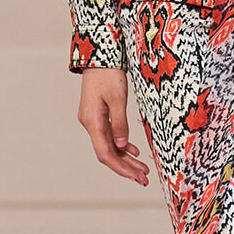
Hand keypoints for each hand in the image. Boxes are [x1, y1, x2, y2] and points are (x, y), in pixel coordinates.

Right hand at [77, 68, 149, 184]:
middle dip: (126, 167)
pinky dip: (122, 145)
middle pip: (108, 153)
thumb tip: (123, 147)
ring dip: (125, 159)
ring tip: (142, 169)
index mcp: (92, 121)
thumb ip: (120, 123)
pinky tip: (133, 151)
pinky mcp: (98, 114)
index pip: (106, 153)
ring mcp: (93, 119)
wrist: (98, 55)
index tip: (136, 177)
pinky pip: (109, 135)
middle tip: (144, 179)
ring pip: (109, 146)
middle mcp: (90, 123)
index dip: (121, 168)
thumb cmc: (108, 73)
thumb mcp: (117, 98)